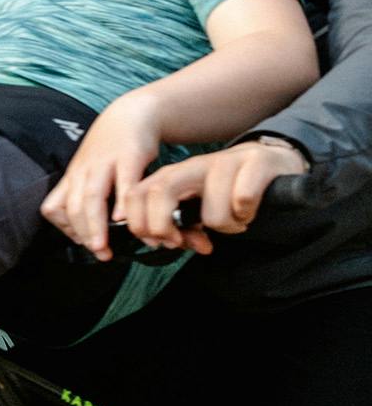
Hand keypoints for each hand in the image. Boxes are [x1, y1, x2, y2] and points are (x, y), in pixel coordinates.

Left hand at [41, 94, 163, 260]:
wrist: (131, 114)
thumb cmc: (109, 150)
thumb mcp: (90, 172)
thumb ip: (88, 198)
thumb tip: (89, 233)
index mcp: (72, 178)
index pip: (53, 208)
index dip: (64, 228)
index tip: (81, 243)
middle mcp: (83, 171)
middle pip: (72, 206)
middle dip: (82, 234)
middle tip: (97, 254)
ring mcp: (104, 162)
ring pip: (91, 196)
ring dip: (95, 225)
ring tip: (103, 246)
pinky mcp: (128, 155)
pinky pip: (123, 181)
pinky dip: (122, 201)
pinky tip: (125, 218)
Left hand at [118, 140, 308, 253]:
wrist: (271, 161)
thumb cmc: (227, 191)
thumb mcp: (195, 208)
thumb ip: (178, 228)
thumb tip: (176, 244)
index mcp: (172, 176)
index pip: (134, 195)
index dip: (140, 224)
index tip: (160, 242)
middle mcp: (193, 166)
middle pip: (159, 192)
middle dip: (164, 226)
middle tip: (186, 240)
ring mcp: (225, 162)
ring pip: (211, 211)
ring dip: (224, 227)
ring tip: (234, 222)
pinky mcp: (256, 164)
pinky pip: (243, 200)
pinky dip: (246, 215)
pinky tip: (249, 211)